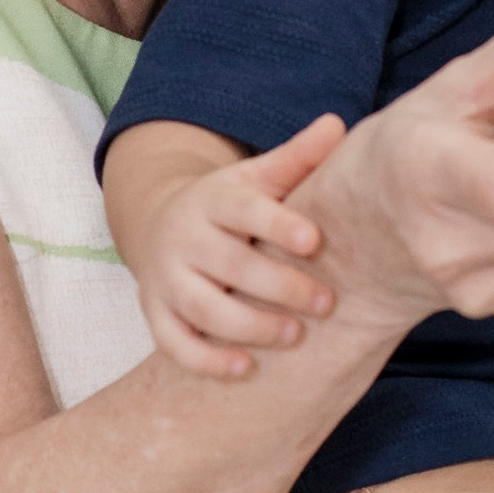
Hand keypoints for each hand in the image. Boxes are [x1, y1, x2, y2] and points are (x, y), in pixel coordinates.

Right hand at [126, 112, 349, 379]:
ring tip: (294, 335)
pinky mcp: (155, 314)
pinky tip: (245, 368)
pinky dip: (206, 360)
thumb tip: (338, 124)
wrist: (160, 226)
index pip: (245, 211)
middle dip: (279, 287)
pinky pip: (174, 344)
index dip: (278, 225)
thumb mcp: (257, 178)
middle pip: (230, 265)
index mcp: (214, 199)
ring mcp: (165, 278)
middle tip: (326, 303)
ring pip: (203, 308)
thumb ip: (296, 158)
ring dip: (250, 326)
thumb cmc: (229, 207)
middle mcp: (185, 237)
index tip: (314, 241)